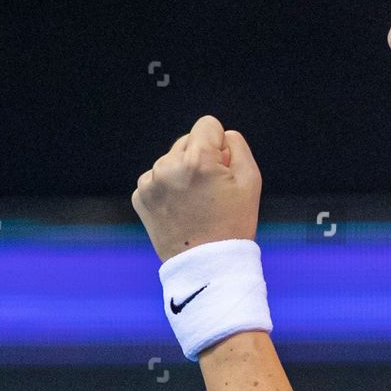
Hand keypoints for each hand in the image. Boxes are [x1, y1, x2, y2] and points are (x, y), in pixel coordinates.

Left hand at [131, 115, 261, 263]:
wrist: (207, 265)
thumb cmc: (233, 223)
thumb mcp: (251, 180)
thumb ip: (236, 145)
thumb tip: (220, 137)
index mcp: (197, 159)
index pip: (208, 125)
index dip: (220, 145)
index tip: (222, 169)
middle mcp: (169, 166)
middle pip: (187, 141)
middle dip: (199, 158)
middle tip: (210, 191)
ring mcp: (150, 183)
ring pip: (171, 160)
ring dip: (182, 173)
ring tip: (194, 203)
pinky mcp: (140, 197)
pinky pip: (156, 179)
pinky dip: (167, 190)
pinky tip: (179, 209)